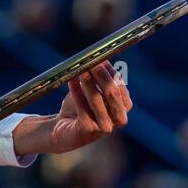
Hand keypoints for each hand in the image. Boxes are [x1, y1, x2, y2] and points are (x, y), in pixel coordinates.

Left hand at [13, 61, 132, 156]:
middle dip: (101, 75)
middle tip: (91, 62)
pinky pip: (81, 107)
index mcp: (124, 107)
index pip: (120, 85)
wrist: (64, 129)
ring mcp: (105, 127)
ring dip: (88, 82)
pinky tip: (71, 81)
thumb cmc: (81, 107)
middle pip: (112, 92)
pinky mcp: (88, 130)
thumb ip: (99, 78)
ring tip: (80, 70)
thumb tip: (99, 58)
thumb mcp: (93, 90)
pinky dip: (76, 92)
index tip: (98, 58)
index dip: (109, 71)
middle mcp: (118, 119)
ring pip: (97, 99)